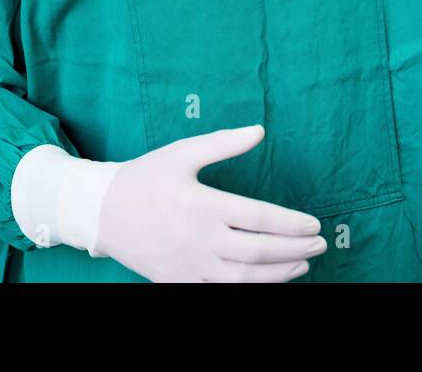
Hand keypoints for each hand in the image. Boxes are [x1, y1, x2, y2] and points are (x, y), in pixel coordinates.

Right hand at [94, 126, 327, 282]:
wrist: (100, 213)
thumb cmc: (145, 178)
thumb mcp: (183, 153)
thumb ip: (223, 143)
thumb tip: (259, 131)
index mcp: (203, 205)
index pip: (260, 218)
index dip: (292, 224)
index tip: (315, 224)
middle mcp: (199, 240)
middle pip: (259, 252)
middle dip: (295, 250)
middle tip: (320, 244)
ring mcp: (189, 266)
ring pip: (244, 279)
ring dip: (279, 274)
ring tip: (303, 264)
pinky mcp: (178, 282)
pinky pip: (221, 291)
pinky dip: (250, 287)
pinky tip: (268, 280)